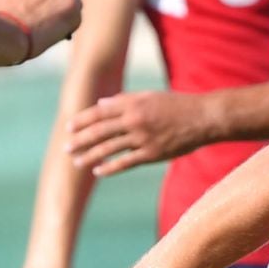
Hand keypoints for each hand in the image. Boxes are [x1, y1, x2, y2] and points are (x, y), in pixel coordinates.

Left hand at [68, 90, 210, 175]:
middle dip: (80, 140)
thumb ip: (125, 99)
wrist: (203, 118)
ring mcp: (142, 138)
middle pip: (99, 131)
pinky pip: (125, 163)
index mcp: (133, 104)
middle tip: (65, 148)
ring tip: (76, 162)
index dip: (82, 120)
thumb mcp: (150, 96)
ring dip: (89, 156)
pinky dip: (109, 168)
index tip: (68, 127)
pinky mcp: (152, 154)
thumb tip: (102, 104)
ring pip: (109, 148)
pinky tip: (98, 171)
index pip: (100, 112)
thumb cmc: (177, 105)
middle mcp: (134, 120)